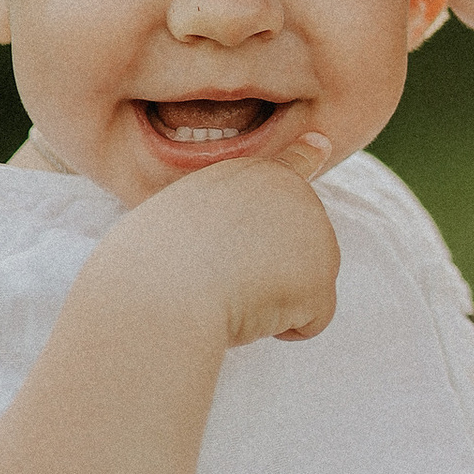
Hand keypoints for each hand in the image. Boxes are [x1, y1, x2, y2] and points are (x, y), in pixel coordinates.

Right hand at [109, 132, 341, 347]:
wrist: (162, 289)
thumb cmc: (151, 266)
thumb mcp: (179, 223)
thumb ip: (221, 224)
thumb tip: (248, 256)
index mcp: (251, 174)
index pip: (289, 163)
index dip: (305, 155)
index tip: (319, 142)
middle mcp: (294, 193)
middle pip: (296, 253)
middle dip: (264, 277)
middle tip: (214, 272)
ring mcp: (315, 232)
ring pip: (303, 290)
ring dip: (268, 303)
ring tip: (225, 287)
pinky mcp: (322, 278)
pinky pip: (310, 323)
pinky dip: (280, 331)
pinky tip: (246, 310)